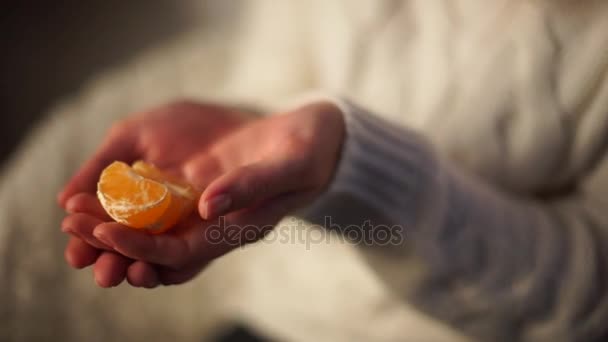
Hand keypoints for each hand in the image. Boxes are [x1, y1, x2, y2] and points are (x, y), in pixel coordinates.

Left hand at [61, 100, 344, 287]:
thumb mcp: (291, 162)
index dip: (139, 247)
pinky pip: (162, 210)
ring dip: (114, 225)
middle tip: (71, 223)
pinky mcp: (207, 193)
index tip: (100, 231)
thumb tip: (207, 206)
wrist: (322, 140)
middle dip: (112, 242)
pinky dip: (131, 206)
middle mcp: (221, 228)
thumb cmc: (313, 150)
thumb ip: (253, 185)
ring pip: (154, 232)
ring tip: (75, 211)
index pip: (180, 253)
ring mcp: (212, 212)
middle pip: (158, 250)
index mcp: (241, 229)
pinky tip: (106, 190)